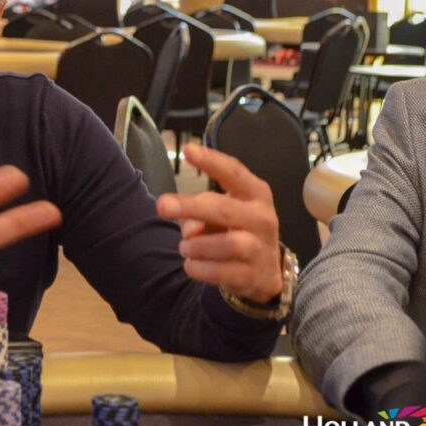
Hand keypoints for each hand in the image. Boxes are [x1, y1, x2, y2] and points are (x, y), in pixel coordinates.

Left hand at [156, 144, 281, 303]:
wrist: (264, 272)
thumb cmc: (238, 230)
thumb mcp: (223, 212)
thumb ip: (203, 208)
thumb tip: (189, 227)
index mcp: (255, 194)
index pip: (234, 172)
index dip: (211, 161)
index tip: (187, 150)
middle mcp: (263, 218)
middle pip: (224, 209)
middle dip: (191, 206)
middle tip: (161, 205)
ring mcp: (261, 248)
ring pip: (226, 243)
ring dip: (196, 245)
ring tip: (185, 247)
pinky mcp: (253, 275)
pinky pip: (220, 272)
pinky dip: (199, 268)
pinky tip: (191, 265)